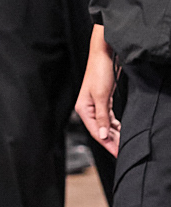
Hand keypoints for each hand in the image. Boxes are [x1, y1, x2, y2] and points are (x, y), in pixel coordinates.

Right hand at [75, 25, 118, 155]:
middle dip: (112, 141)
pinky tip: (121, 130)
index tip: (117, 153)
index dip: (107, 144)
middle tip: (123, 151)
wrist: (105, 53)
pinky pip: (109, 117)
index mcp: (83, 108)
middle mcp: (88, 108)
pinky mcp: (104, 99)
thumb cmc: (100, 71)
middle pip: (100, 130)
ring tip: (123, 143)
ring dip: (114, 134)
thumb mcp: (102, 96)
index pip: (95, 132)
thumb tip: (102, 136)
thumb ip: (101, 117)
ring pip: (106, 124)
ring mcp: (96, 104)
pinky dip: (115, 125)